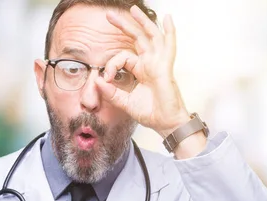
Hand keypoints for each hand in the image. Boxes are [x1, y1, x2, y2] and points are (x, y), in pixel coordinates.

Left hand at [95, 6, 189, 137]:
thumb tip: (97, 80)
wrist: (165, 124)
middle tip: (109, 15)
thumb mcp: (125, 102)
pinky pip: (169, 46)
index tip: (107, 78)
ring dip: (142, 22)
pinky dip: (170, 32)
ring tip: (133, 9)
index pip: (122, 58)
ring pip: (151, 36)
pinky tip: (168, 19)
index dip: (111, 65)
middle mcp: (149, 64)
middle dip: (124, 25)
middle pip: (136, 38)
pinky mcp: (165, 67)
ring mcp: (158, 63)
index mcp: (140, 71)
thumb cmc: (150, 114)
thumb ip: (111, 92)